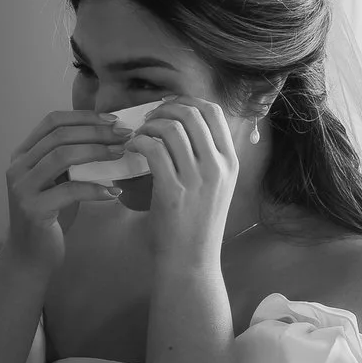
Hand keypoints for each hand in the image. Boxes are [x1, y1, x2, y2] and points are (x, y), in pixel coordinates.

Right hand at [3, 110, 126, 270]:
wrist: (31, 256)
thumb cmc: (50, 216)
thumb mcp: (57, 181)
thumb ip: (69, 159)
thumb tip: (109, 135)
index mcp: (23, 154)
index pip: (52, 121)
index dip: (84, 117)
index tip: (113, 120)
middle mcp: (18, 167)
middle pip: (60, 136)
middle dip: (96, 132)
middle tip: (124, 135)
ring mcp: (22, 188)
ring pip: (62, 156)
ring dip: (96, 152)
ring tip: (120, 154)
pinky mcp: (33, 209)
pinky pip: (69, 190)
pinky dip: (94, 189)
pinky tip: (113, 192)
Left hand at [127, 98, 239, 266]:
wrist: (192, 260)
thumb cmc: (198, 224)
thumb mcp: (217, 187)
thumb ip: (208, 157)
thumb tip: (186, 125)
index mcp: (230, 162)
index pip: (214, 112)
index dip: (188, 102)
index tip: (169, 109)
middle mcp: (217, 167)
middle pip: (191, 114)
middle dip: (164, 110)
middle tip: (148, 120)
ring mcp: (197, 178)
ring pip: (171, 129)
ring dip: (148, 126)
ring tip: (139, 136)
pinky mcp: (173, 191)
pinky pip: (153, 150)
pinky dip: (138, 143)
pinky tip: (131, 149)